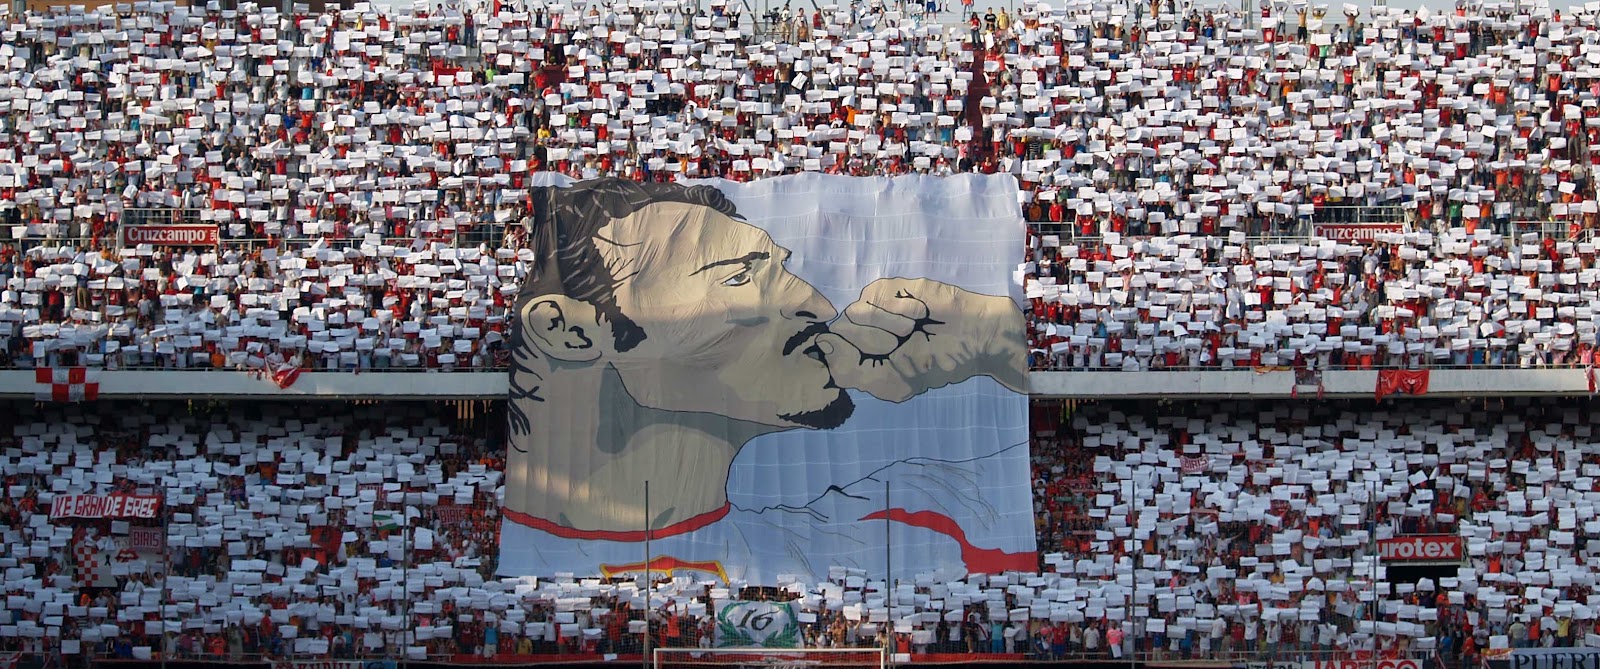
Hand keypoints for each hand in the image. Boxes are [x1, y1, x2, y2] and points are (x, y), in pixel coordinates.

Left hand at [815, 277, 1027, 401]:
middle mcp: (856, 328)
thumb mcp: (889, 381)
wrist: (970, 338)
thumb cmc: (930, 363)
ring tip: (912, 330)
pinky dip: (900, 310)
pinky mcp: (887, 286)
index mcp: (853, 354)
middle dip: (874, 343)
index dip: (848, 354)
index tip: (882, 360)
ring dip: (890, 327)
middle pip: (839, 332)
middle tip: (903, 344)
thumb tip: (822, 344)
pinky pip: (877, 296)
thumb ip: (849, 370)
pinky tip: (918, 314)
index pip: (827, 350)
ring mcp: (869, 304)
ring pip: (855, 313)